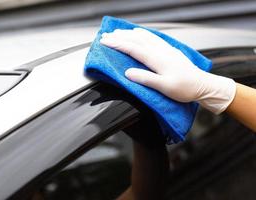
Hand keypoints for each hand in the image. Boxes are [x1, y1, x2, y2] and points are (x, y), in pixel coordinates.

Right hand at [100, 28, 235, 113]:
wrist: (202, 85)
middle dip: (119, 37)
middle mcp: (160, 51)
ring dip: (129, 33)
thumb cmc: (184, 88)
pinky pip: (152, 37)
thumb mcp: (164, 87)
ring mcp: (165, 49)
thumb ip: (146, 79)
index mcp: (157, 59)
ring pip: (144, 36)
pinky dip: (141, 33)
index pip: (133, 48)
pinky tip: (138, 33)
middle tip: (105, 36)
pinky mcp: (168, 50)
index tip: (105, 41)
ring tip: (117, 32)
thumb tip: (128, 73)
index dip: (117, 44)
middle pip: (136, 39)